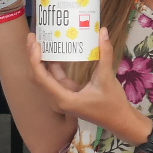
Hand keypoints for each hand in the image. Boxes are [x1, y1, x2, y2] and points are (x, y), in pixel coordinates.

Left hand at [23, 25, 145, 142]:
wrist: (119, 121)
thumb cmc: (113, 104)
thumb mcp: (107, 78)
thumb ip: (105, 54)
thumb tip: (103, 31)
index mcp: (63, 99)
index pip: (41, 78)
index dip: (34, 59)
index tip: (35, 42)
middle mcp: (57, 101)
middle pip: (38, 77)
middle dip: (33, 56)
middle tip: (33, 36)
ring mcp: (61, 98)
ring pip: (44, 78)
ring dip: (40, 60)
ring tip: (39, 40)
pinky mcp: (66, 95)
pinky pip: (54, 79)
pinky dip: (52, 65)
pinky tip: (54, 51)